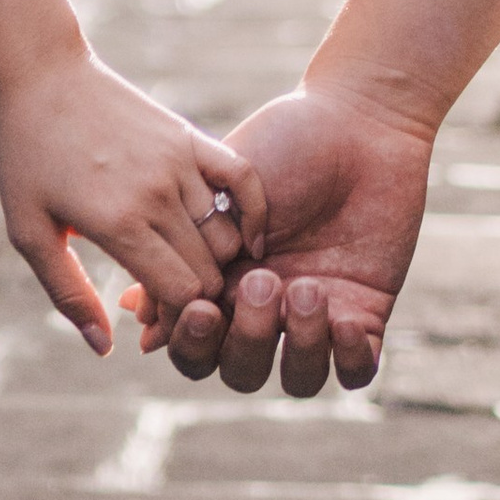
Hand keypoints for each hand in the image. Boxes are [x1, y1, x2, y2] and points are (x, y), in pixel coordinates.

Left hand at [0, 46, 268, 354]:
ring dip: (219, 263)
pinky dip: (253, 213)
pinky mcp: (190, 136)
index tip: (161, 324)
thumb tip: (106, 349)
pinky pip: (243, 180)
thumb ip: (69, 293)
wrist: (44, 77)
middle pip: (209, 271)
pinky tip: (247, 236)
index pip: (181, 294)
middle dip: (200, 299)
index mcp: (118, 223)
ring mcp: (179, 161)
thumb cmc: (28, 158)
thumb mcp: (30, 232)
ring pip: (228, 234)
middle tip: (178, 305)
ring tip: (197, 273)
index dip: (178, 321)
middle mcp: (157, 194)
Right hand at [140, 80, 432, 393]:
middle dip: (247, 340)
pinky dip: (349, 358)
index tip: (201, 306)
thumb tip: (133, 312)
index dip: (193, 342)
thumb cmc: (285, 144)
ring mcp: (317, 317)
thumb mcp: (225, 193)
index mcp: (225, 284)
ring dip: (300, 344)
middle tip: (260, 282)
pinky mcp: (365, 313)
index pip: (196, 347)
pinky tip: (344, 316)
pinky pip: (356, 371)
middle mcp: (267, 310)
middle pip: (242, 371)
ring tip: (308, 285)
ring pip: (299, 379)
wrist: (357, 120)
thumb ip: (185, 250)